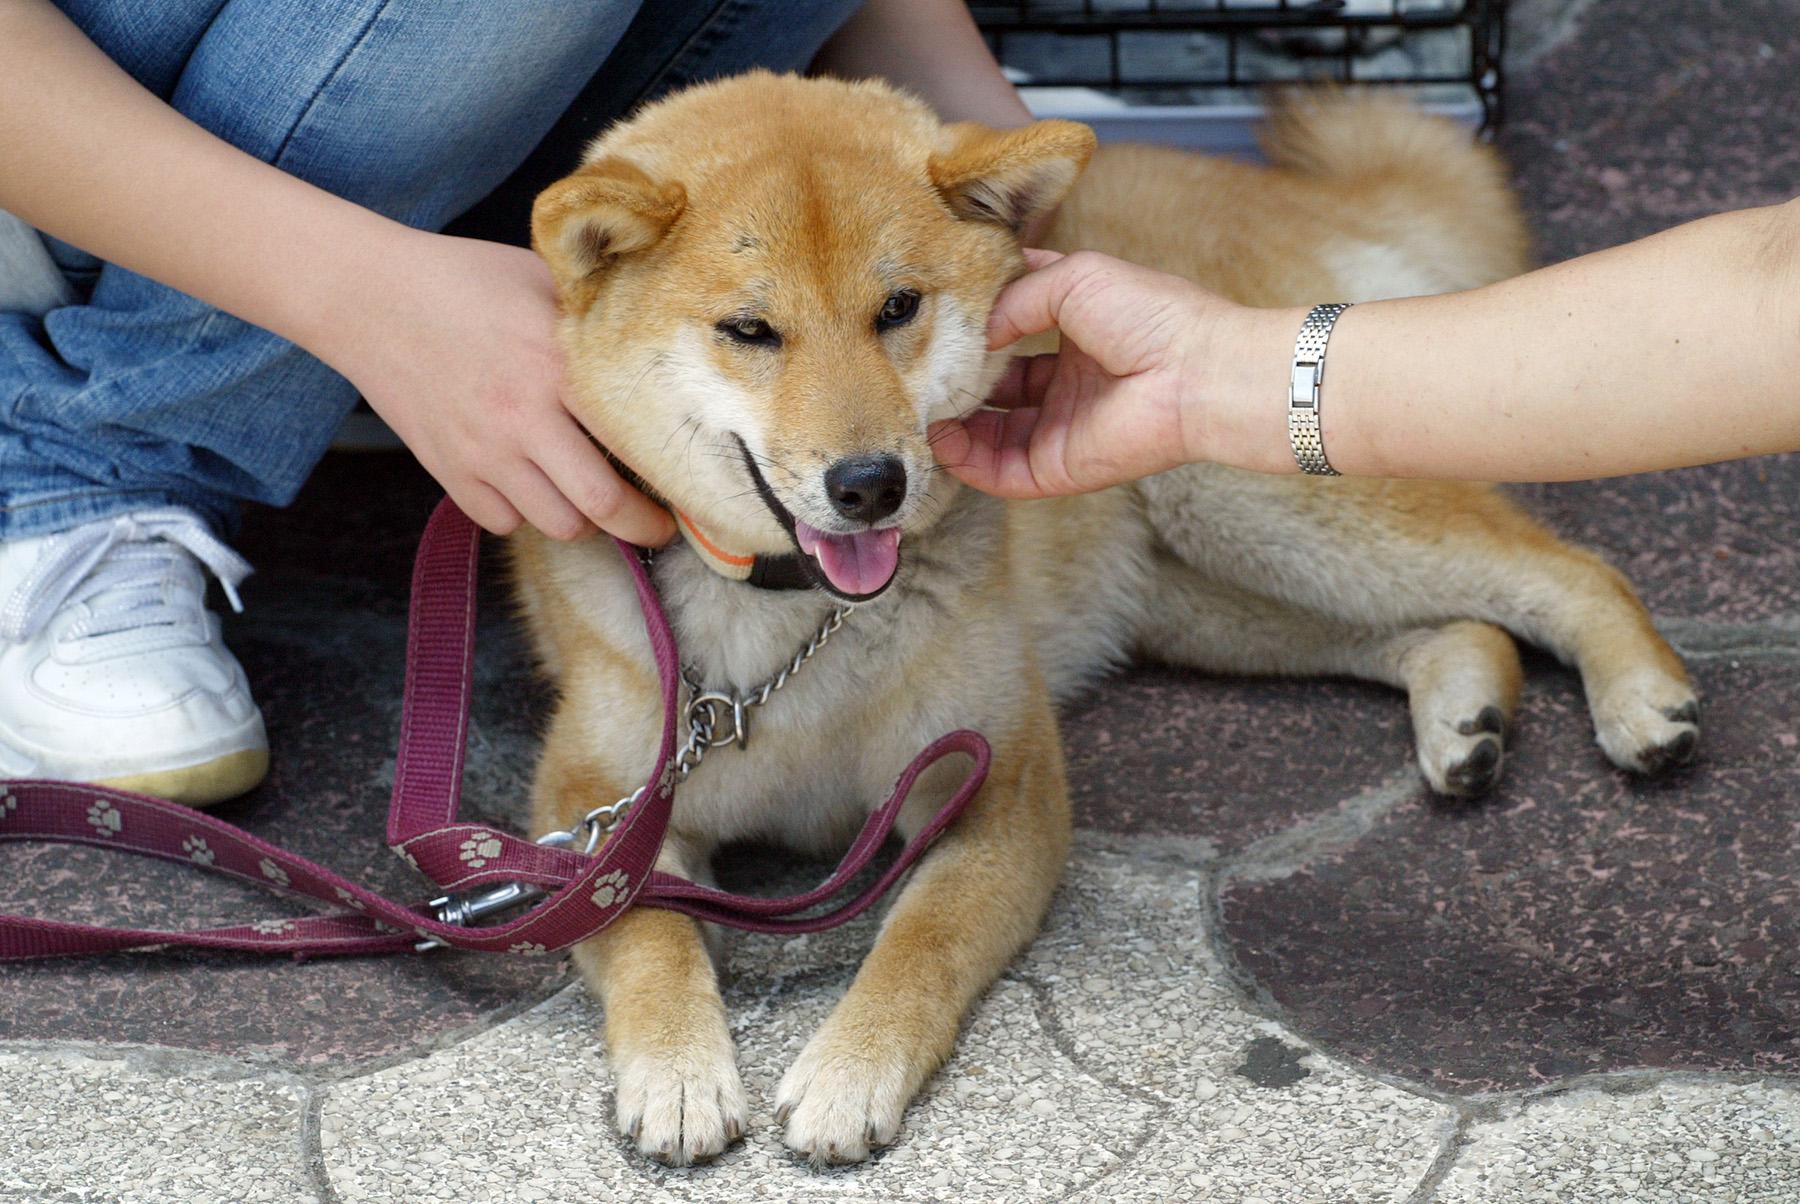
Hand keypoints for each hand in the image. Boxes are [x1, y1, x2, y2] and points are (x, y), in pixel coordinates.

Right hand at [315, 230, 674, 543]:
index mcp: (558, 367)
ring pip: (556, 524)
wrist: (367, 295)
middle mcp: (524, 419)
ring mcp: (483, 452)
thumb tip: (662, 328)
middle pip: (602, 506)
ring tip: (593, 499)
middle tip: (659, 525)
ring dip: (584, 519)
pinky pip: (503, 522)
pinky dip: (524, 515)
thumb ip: (598, 312)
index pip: (634, 441)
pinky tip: (532, 485)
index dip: (672, 474)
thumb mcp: (543, 279)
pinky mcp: (449, 470)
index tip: (693, 484)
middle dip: (641, 526)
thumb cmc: (464, 279)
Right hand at [930, 250, 1282, 496]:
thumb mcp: (1073, 277)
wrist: (1196, 373)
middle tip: (913, 372)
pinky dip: (966, 461)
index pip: (1007, 333)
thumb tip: (973, 328)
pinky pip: (999, 472)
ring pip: (988, 435)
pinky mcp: (1057, 468)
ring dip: (951, 424)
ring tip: (916, 408)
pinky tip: (941, 440)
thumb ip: (1015, 296)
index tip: (930, 321)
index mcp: (1072, 333)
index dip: (970, 328)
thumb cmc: (1150, 315)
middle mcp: (1062, 382)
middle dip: (952, 382)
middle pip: (992, 389)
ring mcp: (1059, 428)